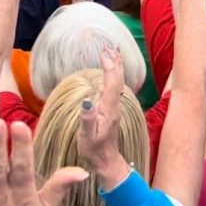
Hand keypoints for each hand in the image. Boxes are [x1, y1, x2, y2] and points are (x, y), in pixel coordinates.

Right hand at [76, 46, 134, 188]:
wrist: (105, 160)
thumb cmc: (94, 149)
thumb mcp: (87, 136)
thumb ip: (87, 118)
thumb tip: (87, 100)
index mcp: (109, 109)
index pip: (111, 83)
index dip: (109, 67)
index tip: (104, 52)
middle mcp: (114, 105)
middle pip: (118, 79)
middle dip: (115, 62)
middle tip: (110, 45)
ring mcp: (114, 107)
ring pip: (118, 82)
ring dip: (116, 66)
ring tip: (113, 51)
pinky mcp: (112, 109)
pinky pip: (115, 86)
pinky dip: (114, 75)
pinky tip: (111, 71)